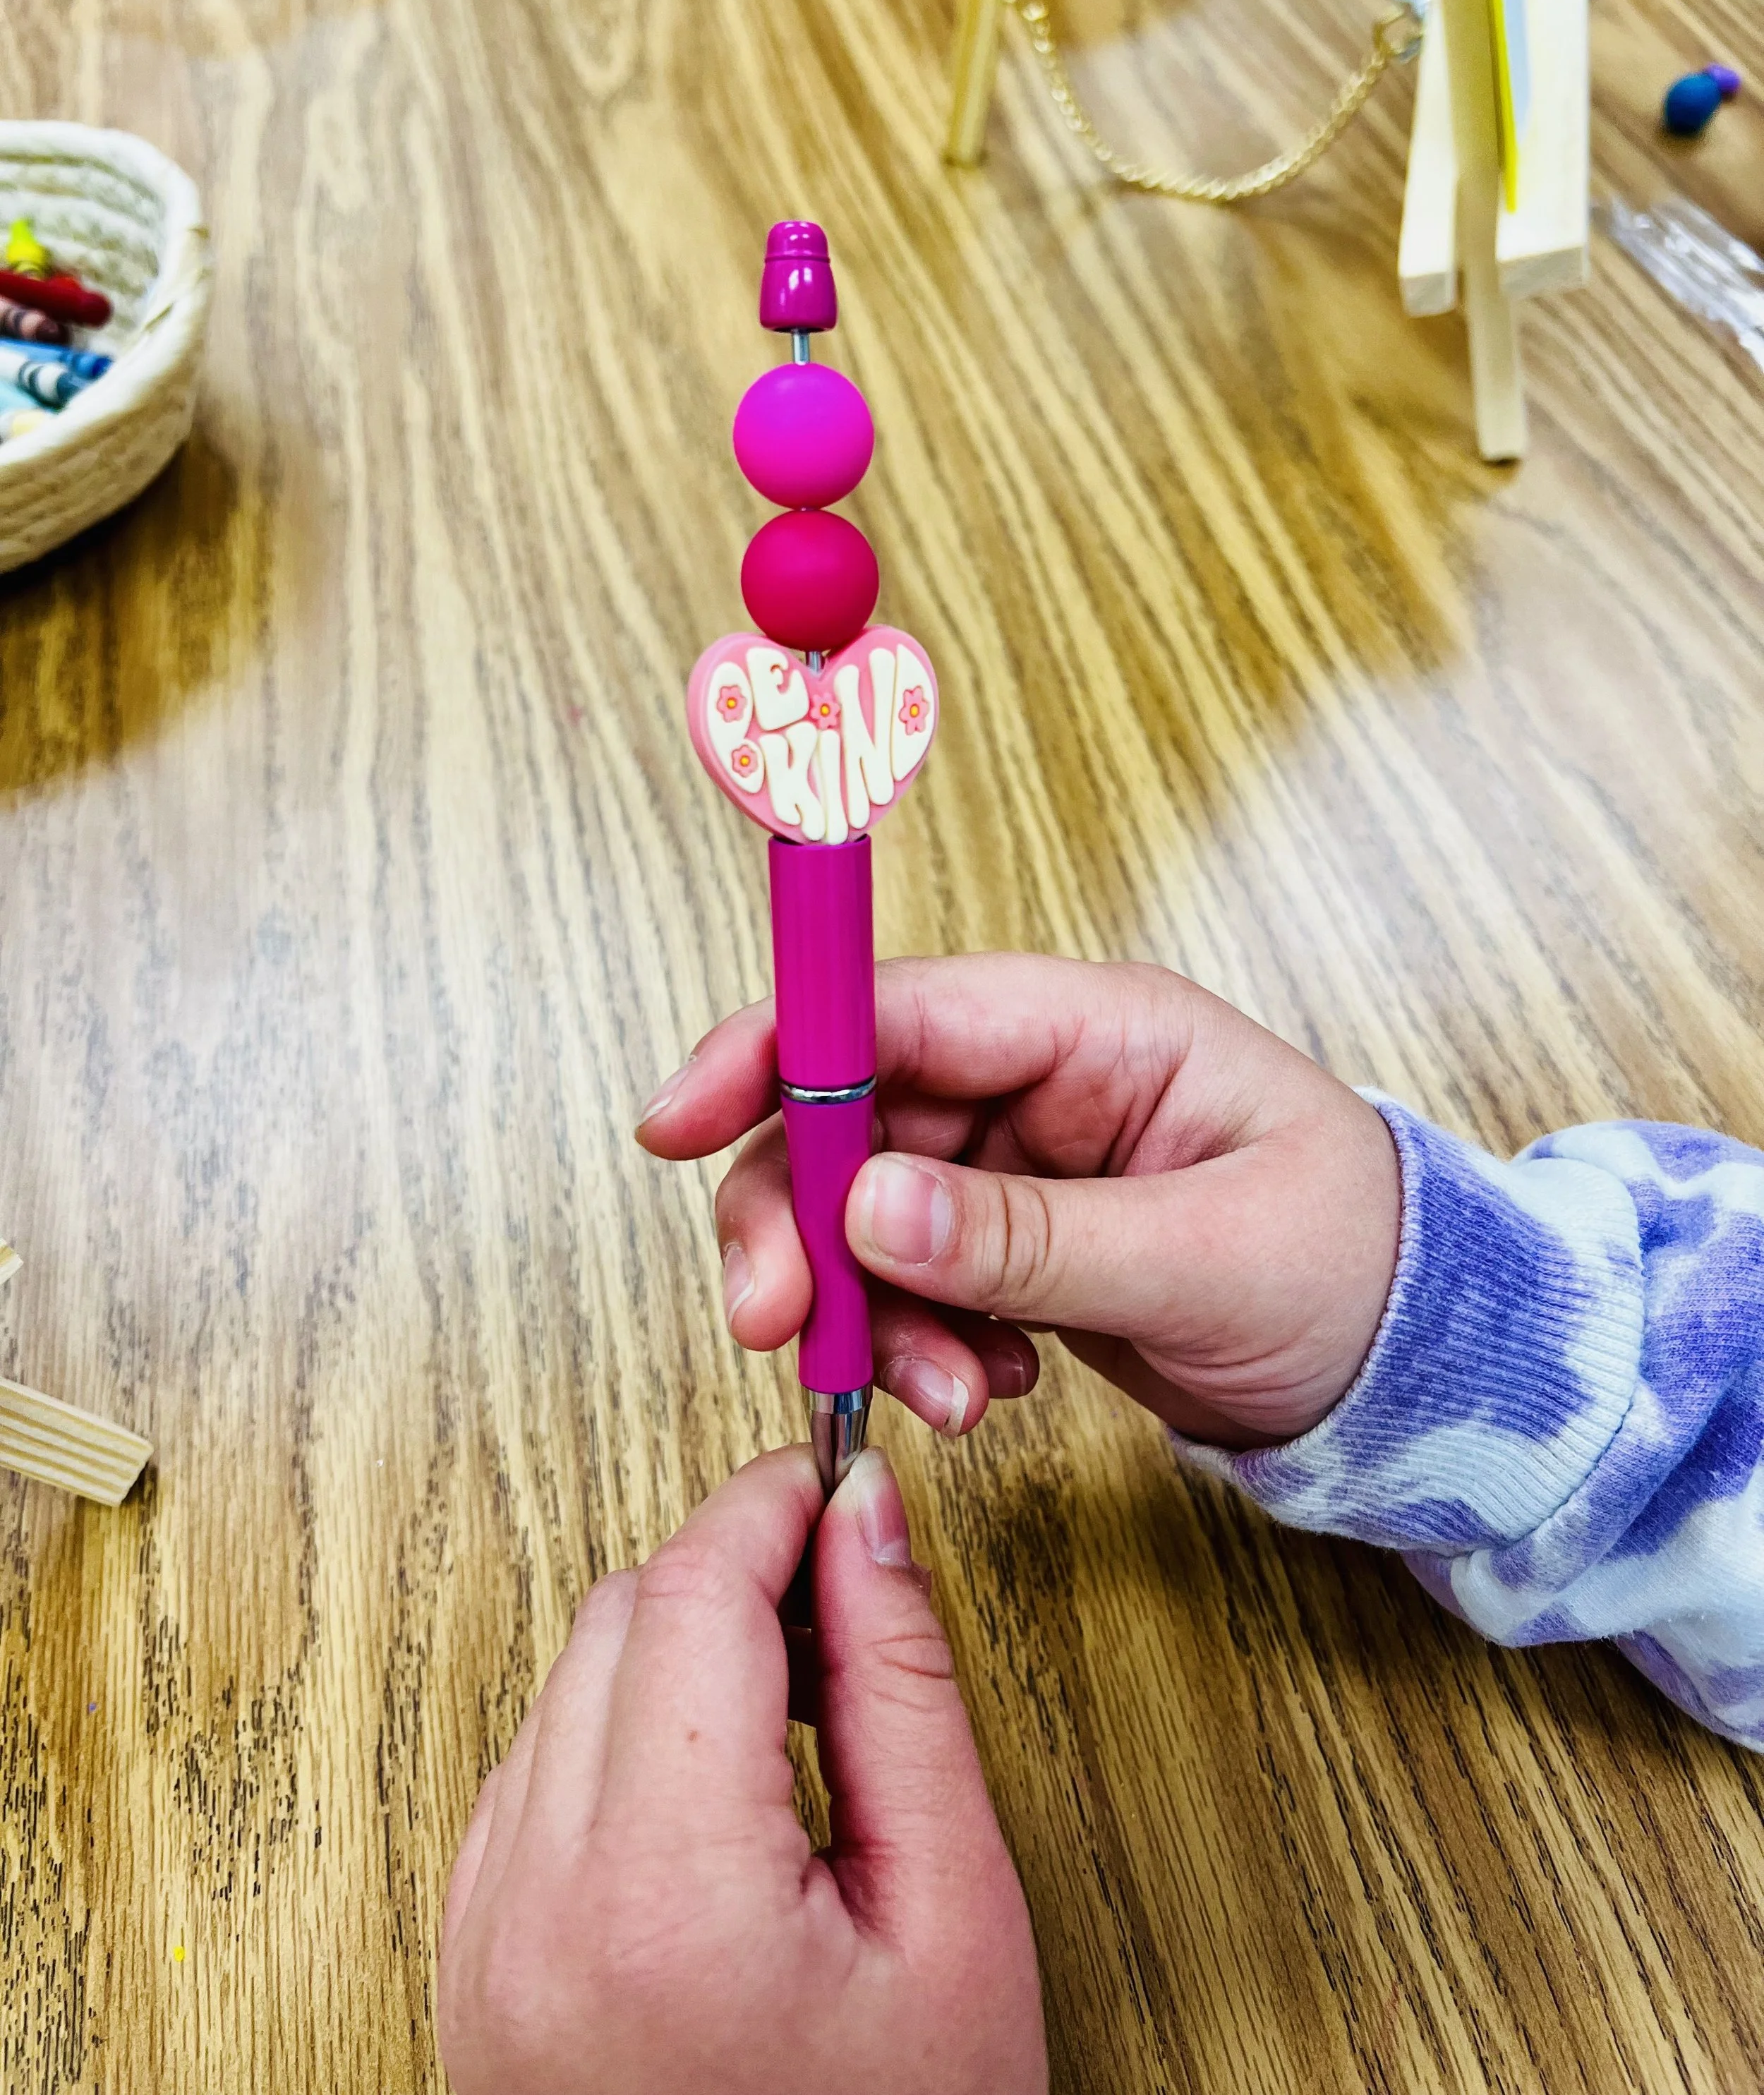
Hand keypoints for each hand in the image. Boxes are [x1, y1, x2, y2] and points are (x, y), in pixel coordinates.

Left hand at [438, 1446, 1046, 2094]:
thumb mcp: (955, 1918)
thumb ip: (904, 1691)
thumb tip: (866, 1525)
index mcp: (662, 1889)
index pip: (689, 1592)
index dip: (770, 1507)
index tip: (836, 1484)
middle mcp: (535, 1906)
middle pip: (621, 1617)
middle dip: (731, 1578)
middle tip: (843, 1612)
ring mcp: (485, 1942)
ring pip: (568, 1684)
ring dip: (675, 1657)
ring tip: (798, 1728)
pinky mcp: (473, 1967)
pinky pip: (530, 1777)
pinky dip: (619, 1741)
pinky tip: (716, 1799)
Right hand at [638, 955, 1400, 1448]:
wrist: (1415, 1367)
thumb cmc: (1358, 1270)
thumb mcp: (1201, 1259)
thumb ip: (1030, 1239)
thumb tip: (868, 1209)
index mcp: (1098, 1029)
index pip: (899, 1008)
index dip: (774, 1052)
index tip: (679, 1121)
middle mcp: (1043, 1081)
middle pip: (851, 1118)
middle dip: (804, 1224)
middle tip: (785, 1327)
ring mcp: (1023, 1165)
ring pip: (866, 1214)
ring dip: (871, 1310)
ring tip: (951, 1396)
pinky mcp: (1015, 1244)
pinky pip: (911, 1280)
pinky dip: (919, 1343)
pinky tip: (987, 1390)